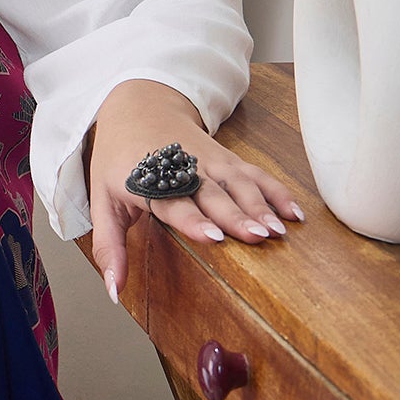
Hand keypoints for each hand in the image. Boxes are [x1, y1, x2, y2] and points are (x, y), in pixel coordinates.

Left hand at [86, 79, 305, 304]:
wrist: (139, 107)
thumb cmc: (119, 162)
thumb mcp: (103, 201)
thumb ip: (109, 248)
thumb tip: (114, 292)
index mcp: (149, 181)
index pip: (174, 203)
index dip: (194, 220)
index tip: (214, 237)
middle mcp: (184, 170)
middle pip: (214, 195)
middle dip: (237, 216)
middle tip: (259, 237)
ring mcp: (209, 161)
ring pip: (239, 183)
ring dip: (261, 206)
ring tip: (279, 230)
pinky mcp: (227, 158)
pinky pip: (255, 174)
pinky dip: (276, 191)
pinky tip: (295, 213)